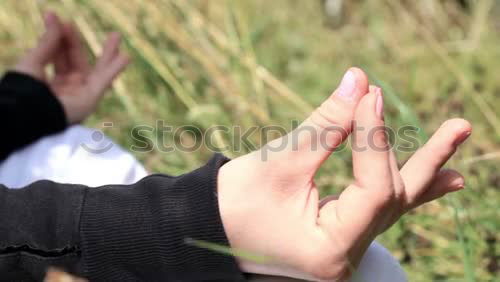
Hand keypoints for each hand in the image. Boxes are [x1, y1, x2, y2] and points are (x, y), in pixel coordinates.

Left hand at [13, 12, 129, 123]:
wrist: (29, 111)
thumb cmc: (26, 90)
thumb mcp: (34, 60)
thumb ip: (48, 42)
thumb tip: (56, 21)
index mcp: (50, 82)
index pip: (58, 55)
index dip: (59, 37)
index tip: (56, 19)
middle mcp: (67, 89)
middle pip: (76, 60)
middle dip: (75, 41)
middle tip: (73, 23)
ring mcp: (80, 94)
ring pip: (98, 70)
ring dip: (108, 53)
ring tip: (116, 35)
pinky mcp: (91, 100)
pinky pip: (106, 81)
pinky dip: (116, 69)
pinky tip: (126, 56)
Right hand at [217, 68, 471, 280]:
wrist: (208, 226)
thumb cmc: (233, 201)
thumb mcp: (279, 162)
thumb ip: (326, 124)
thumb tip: (360, 82)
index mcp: (328, 249)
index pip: (373, 188)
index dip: (375, 138)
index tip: (369, 94)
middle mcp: (343, 259)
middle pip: (393, 200)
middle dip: (421, 158)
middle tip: (459, 127)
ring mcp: (343, 251)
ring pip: (391, 205)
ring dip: (423, 170)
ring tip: (456, 142)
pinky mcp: (338, 236)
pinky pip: (379, 210)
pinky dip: (403, 187)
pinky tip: (442, 178)